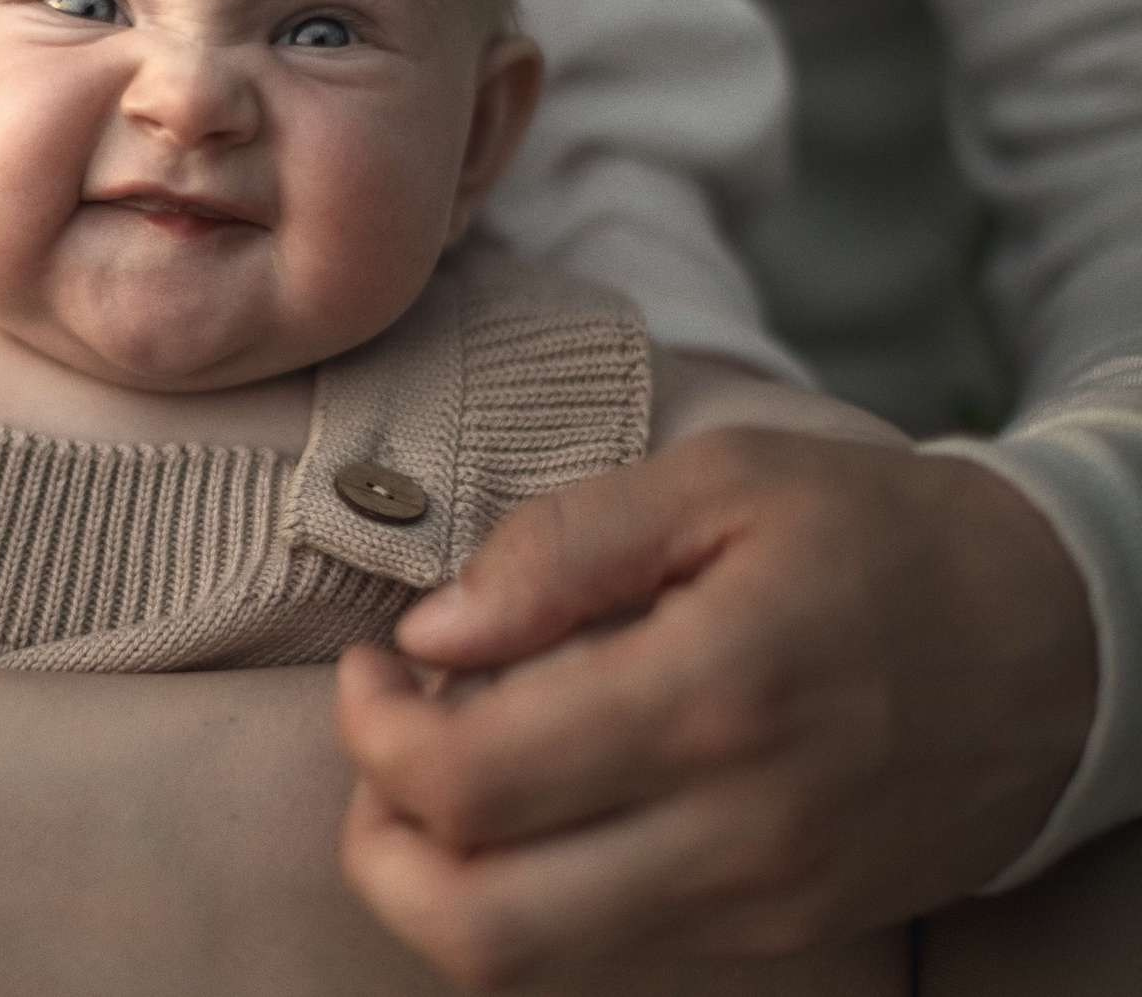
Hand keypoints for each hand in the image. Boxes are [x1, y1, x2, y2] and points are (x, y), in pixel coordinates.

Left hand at [334, 429, 1094, 990]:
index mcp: (711, 695)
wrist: (1058, 647)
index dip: (373, 728)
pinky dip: (525, 885)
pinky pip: (600, 946)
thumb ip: (563, 547)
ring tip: (450, 766)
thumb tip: (432, 628)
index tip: (379, 658)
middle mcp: (730, 830)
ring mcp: (754, 902)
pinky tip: (542, 791)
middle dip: (379, 838)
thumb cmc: (878, 542)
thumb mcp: (724, 482)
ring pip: (524, 960)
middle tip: (389, 736)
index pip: (467, 780)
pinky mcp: (773, 931)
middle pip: (473, 920)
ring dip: (438, 874)